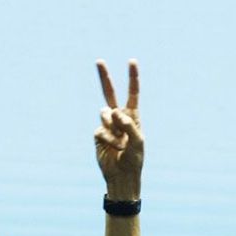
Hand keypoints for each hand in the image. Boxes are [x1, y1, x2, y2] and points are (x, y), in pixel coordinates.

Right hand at [95, 59, 143, 200]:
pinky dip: (108, 139)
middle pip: (110, 93)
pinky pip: (100, 130)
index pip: (132, 93)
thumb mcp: (137, 142)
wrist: (122, 175)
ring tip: (121, 143)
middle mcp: (119, 117)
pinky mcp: (98, 134)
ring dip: (113, 128)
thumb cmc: (134, 159)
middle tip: (99, 61)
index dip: (132, 78)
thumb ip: (129, 125)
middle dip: (104, 77)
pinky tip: (113, 149)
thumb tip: (114, 111)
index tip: (132, 61)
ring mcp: (107, 125)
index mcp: (133, 116)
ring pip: (104, 113)